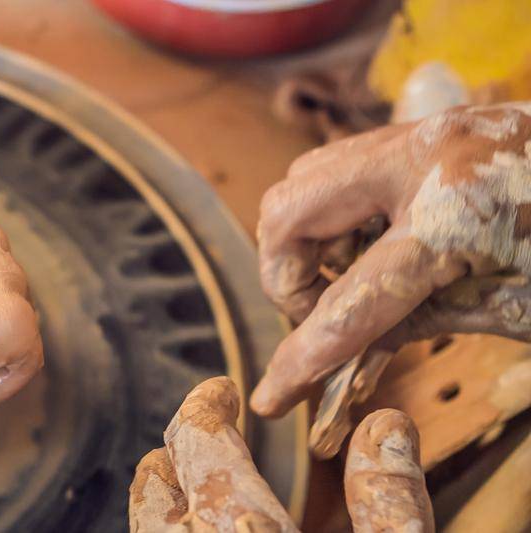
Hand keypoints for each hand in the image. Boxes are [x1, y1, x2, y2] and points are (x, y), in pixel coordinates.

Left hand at [131, 377, 432, 532]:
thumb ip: (387, 500)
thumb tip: (384, 423)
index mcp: (248, 531)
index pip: (200, 443)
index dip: (206, 406)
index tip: (221, 392)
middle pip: (155, 483)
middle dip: (179, 447)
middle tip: (205, 429)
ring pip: (146, 524)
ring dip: (164, 493)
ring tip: (193, 476)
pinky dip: (167, 530)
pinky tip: (202, 527)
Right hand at [252, 103, 530, 416]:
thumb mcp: (516, 304)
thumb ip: (428, 321)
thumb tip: (352, 350)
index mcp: (454, 219)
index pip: (351, 305)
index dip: (303, 359)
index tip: (270, 398)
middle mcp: (421, 162)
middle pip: (289, 219)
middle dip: (289, 277)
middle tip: (322, 316)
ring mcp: (419, 134)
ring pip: (301, 182)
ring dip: (304, 240)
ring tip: (350, 278)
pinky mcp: (424, 126)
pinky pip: (336, 165)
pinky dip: (334, 211)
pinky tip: (375, 243)